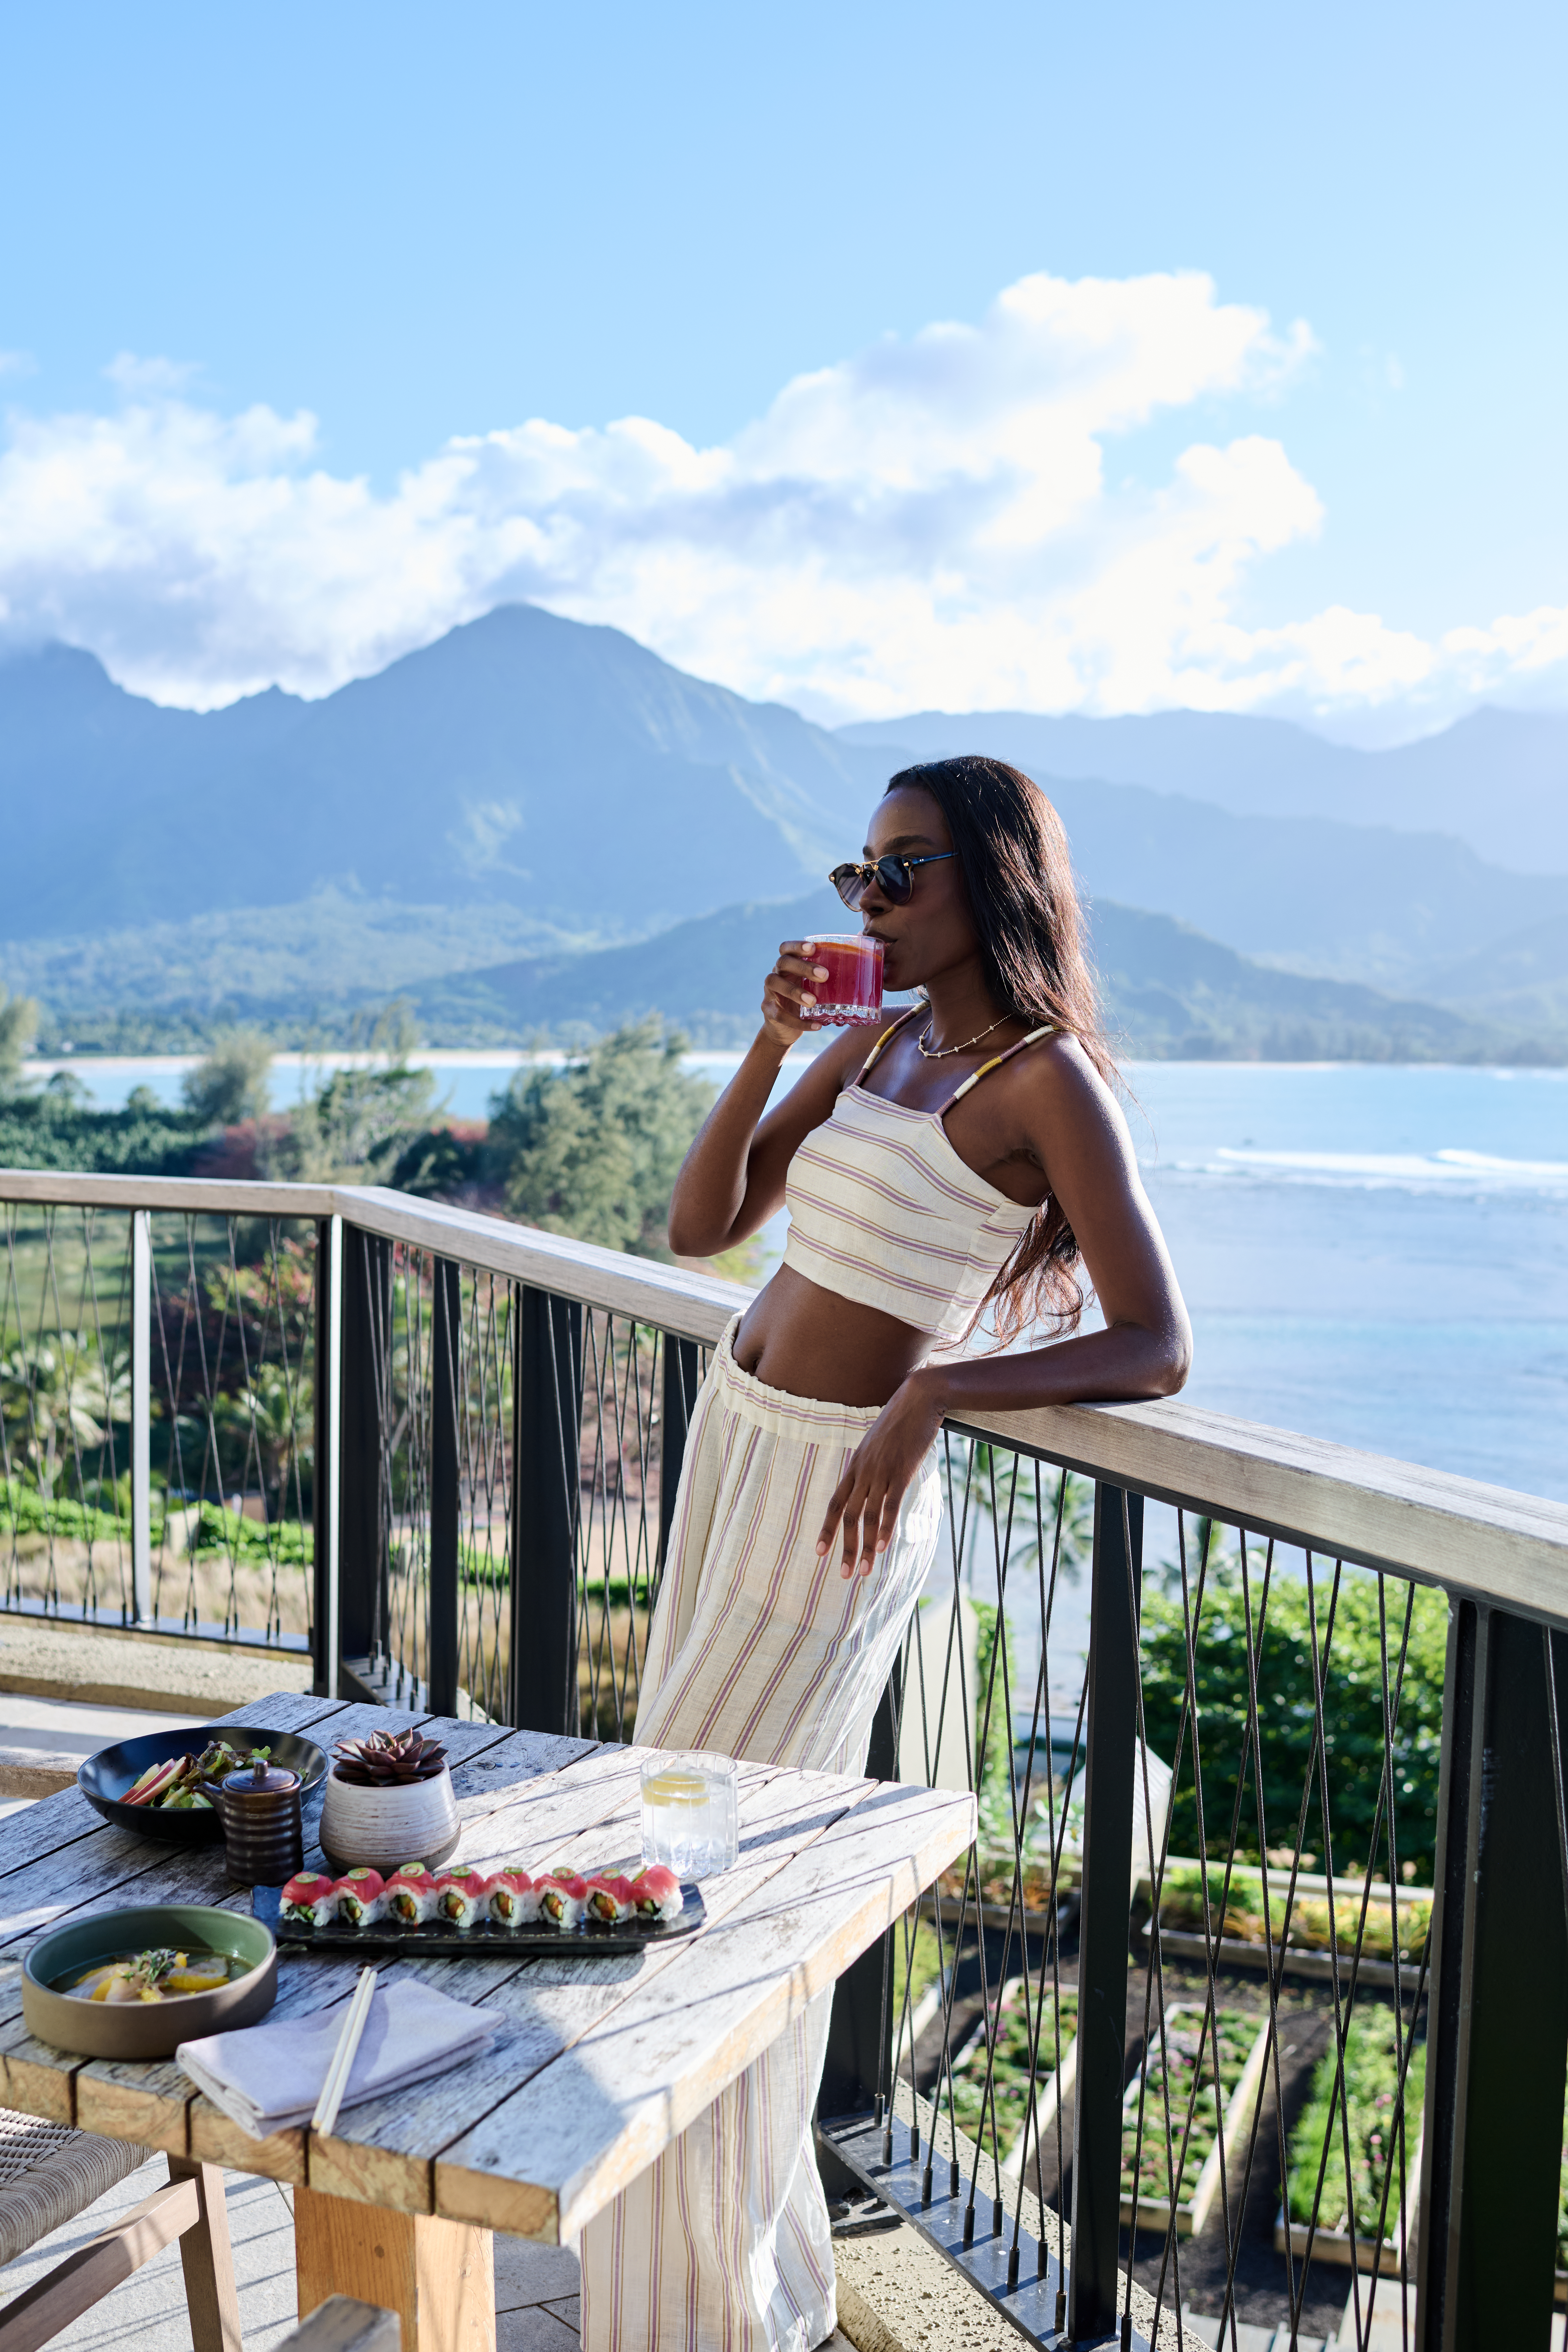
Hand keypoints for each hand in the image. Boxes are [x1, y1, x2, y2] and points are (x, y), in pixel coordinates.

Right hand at [761, 939, 830, 1048]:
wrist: (784, 1028)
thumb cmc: (805, 1001)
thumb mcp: (814, 988)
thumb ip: (829, 978)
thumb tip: (868, 966)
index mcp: (788, 966)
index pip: (786, 948)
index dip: (796, 945)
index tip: (813, 948)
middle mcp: (776, 975)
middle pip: (782, 962)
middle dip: (803, 967)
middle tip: (824, 975)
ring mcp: (769, 993)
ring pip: (776, 985)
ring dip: (795, 992)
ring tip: (813, 1002)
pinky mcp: (769, 1011)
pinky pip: (780, 1015)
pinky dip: (799, 1022)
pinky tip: (817, 1025)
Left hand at [816, 1370, 945, 1577]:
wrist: (919, 1397)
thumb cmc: (902, 1420)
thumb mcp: (879, 1443)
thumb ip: (874, 1464)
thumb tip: (874, 1480)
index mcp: (856, 1465)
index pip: (835, 1502)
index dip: (826, 1528)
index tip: (820, 1552)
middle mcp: (863, 1471)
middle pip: (848, 1516)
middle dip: (845, 1548)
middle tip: (845, 1575)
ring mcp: (881, 1471)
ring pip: (868, 1516)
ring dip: (865, 1547)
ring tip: (865, 1571)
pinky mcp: (901, 1471)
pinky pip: (889, 1504)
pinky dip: (885, 1528)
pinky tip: (882, 1547)